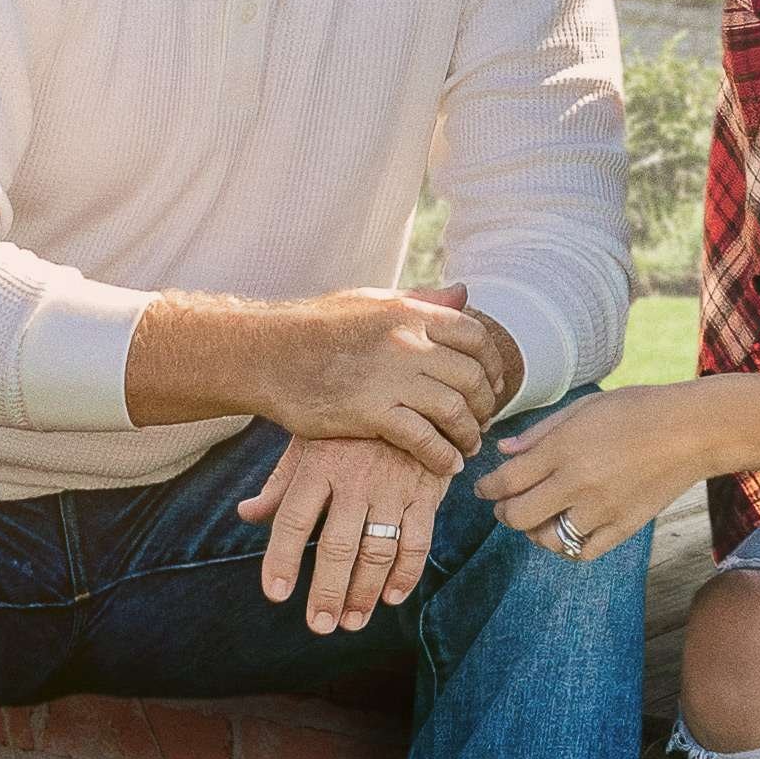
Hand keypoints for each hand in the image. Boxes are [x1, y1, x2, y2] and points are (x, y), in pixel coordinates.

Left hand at [241, 435, 451, 633]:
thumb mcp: (308, 442)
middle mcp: (354, 477)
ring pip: (378, 550)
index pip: (292, 518)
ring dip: (364, 592)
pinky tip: (391, 597)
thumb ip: (280, 484)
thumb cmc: (348, 425)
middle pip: (337, 545)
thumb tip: (246, 515)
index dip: (281, 559)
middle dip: (327, 591)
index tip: (276, 595)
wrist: (410, 391)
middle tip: (319, 625)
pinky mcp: (426, 492)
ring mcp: (393, 486)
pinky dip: (406, 574)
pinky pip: (417, 541)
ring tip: (351, 621)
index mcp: (318, 464)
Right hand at [261, 288, 501, 473]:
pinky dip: (441, 457)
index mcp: (410, 313)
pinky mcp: (370, 414)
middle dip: (484, 406)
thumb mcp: (371, 301)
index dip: (492, 364)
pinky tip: (445, 465)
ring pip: (455, 411)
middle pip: (472, 377)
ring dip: (468, 435)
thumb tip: (463, 292)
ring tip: (466, 447)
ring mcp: (390, 379)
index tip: (492, 385)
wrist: (266, 354)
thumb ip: (421, 300)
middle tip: (480, 422)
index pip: (475, 337)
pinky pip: (424, 440)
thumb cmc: (315, 327)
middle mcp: (407, 343)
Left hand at [473, 382, 707, 561]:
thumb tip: (503, 451)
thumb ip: (539, 433)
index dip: (487, 488)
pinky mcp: (624, 527)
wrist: (691, 431)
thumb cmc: (637, 410)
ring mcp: (601, 510)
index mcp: (563, 450)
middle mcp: (577, 483)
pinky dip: (569, 546)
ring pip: (547, 540)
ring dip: (534, 532)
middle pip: (518, 517)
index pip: (506, 481)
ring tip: (539, 517)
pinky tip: (568, 528)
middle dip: (503, 512)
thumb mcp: (582, 409)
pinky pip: (583, 551)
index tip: (483, 488)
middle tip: (504, 505)